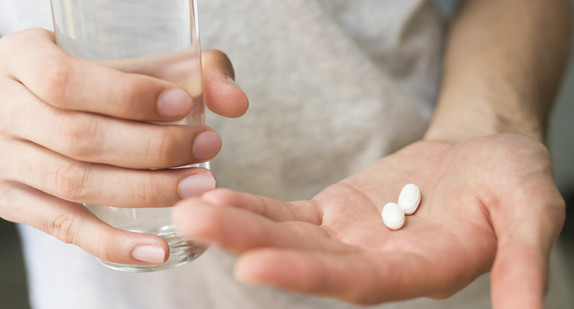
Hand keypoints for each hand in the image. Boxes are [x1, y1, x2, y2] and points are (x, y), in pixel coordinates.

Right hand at [0, 29, 247, 264]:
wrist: (26, 102)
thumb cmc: (89, 74)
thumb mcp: (125, 54)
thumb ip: (187, 69)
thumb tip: (236, 103)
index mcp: (22, 59)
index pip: (67, 81)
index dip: (128, 96)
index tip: (183, 106)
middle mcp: (4, 110)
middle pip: (79, 137)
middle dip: (154, 148)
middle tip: (208, 147)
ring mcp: (4, 161)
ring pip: (75, 184)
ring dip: (145, 190)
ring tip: (198, 186)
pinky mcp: (13, 200)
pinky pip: (63, 228)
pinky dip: (111, 243)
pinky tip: (157, 250)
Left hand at [173, 134, 563, 307]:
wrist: (484, 154)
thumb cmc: (511, 180)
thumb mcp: (532, 211)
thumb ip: (523, 261)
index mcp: (420, 271)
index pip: (356, 283)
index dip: (306, 275)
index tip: (252, 262)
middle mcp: (376, 263)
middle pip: (307, 261)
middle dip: (250, 242)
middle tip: (196, 222)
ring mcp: (350, 238)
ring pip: (288, 236)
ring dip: (240, 224)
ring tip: (192, 209)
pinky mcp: (334, 213)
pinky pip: (287, 213)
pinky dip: (253, 207)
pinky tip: (218, 198)